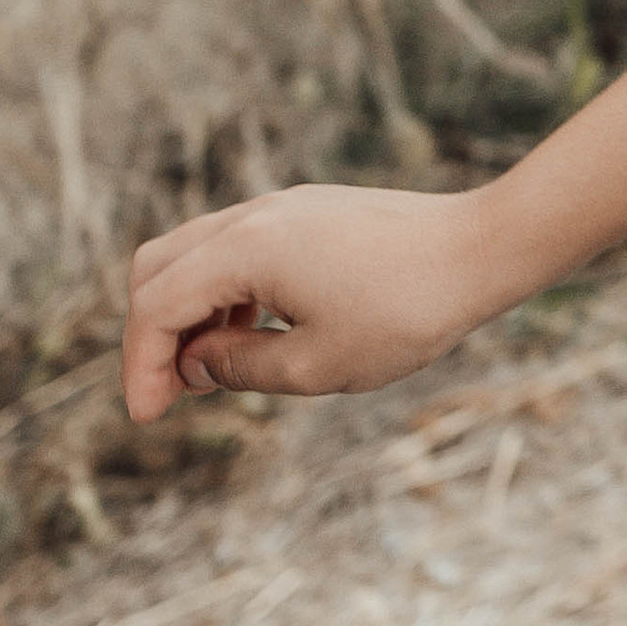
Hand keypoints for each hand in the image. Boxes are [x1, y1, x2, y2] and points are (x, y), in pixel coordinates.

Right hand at [121, 185, 506, 421]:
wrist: (483, 249)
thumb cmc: (410, 311)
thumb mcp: (319, 365)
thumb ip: (243, 368)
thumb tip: (196, 364)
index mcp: (246, 249)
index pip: (158, 306)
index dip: (142, 365)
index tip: (149, 417)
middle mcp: (254, 216)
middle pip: (158, 267)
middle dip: (152, 333)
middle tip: (170, 392)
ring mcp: (282, 208)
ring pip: (195, 254)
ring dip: (187, 310)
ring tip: (212, 371)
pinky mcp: (308, 212)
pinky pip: (237, 246)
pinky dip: (224, 290)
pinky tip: (250, 332)